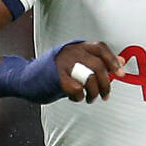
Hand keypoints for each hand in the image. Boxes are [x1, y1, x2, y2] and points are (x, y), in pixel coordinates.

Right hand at [0, 41, 123, 103]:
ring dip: (94, 93)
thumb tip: (120, 61)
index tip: (121, 74)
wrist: (25, 78)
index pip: (100, 48)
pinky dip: (79, 97)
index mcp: (76, 46)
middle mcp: (70, 52)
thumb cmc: (54, 73)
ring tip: (90, 98)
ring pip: (89, 78)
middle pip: (98, 66)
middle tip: (106, 95)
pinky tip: (75, 98)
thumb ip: (97, 61)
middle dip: (106, 84)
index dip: (112, 60)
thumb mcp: (76, 63)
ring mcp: (62, 64)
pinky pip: (76, 89)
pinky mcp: (56, 78)